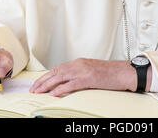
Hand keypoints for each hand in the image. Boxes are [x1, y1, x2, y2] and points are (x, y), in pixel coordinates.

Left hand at [29, 58, 150, 96]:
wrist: (124, 72)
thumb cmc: (111, 73)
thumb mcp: (92, 70)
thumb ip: (80, 73)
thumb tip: (68, 82)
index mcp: (79, 62)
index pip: (58, 68)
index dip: (46, 76)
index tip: (38, 82)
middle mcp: (79, 64)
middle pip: (55, 72)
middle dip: (42, 81)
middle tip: (33, 88)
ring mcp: (83, 71)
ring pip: (60, 77)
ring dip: (47, 85)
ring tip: (38, 91)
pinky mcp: (88, 79)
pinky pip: (71, 84)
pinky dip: (60, 89)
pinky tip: (53, 94)